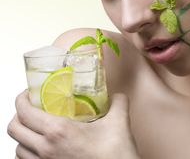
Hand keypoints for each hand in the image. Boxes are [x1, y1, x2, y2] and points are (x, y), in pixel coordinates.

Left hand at [8, 90, 139, 158]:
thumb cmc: (114, 155)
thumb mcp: (119, 122)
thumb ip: (118, 102)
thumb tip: (116, 95)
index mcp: (58, 132)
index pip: (24, 112)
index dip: (22, 99)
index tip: (29, 93)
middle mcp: (46, 150)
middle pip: (14, 129)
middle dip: (18, 115)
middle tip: (31, 107)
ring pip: (17, 148)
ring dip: (23, 135)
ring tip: (36, 126)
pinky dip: (28, 151)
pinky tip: (42, 146)